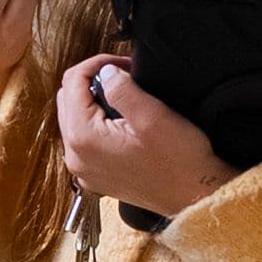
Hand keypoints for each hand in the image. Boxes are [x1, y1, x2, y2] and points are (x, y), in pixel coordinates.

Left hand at [56, 53, 233, 219]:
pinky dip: (97, 124)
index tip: (123, 63)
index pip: (72, 82)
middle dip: (92, 81)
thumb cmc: (178, 161)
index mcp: (84, 138)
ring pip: (73, 119)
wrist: (194, 197)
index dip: (97, 63)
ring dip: (94, 102)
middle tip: (125, 76)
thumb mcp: (152, 115)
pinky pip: (84, 141)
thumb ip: (121, 88)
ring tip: (126, 98)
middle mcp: (75, 156)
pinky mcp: (94, 176)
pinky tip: (122, 123)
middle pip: (67, 99)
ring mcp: (83, 169)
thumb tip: (105, 72)